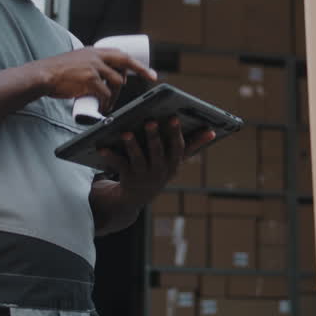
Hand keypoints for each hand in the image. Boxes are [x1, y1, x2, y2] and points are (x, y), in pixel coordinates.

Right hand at [36, 48, 154, 111]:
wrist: (42, 75)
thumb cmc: (57, 72)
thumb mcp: (77, 62)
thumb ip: (90, 67)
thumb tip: (102, 81)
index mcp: (94, 51)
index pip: (120, 53)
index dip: (135, 63)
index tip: (147, 71)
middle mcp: (96, 56)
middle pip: (125, 61)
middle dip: (141, 70)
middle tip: (151, 78)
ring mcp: (93, 67)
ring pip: (116, 81)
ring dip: (117, 96)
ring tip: (109, 105)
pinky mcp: (89, 79)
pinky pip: (106, 93)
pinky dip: (107, 103)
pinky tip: (103, 108)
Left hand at [98, 116, 214, 193]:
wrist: (137, 197)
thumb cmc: (160, 170)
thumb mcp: (176, 160)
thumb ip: (193, 145)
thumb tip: (212, 131)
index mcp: (173, 164)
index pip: (177, 148)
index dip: (176, 134)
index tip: (174, 118)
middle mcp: (160, 171)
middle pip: (158, 152)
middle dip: (154, 137)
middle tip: (151, 121)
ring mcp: (143, 175)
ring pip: (138, 159)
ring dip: (132, 145)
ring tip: (126, 133)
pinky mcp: (127, 177)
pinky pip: (118, 165)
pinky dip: (110, 155)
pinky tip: (102, 146)